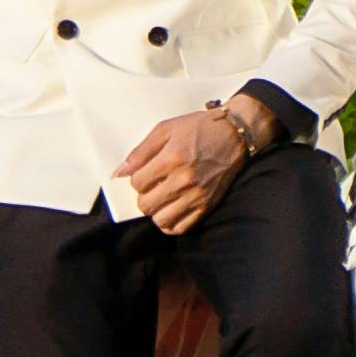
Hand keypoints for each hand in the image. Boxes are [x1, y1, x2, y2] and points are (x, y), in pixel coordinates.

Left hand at [116, 100, 248, 228]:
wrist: (235, 134)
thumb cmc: (201, 128)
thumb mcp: (166, 129)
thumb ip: (141, 151)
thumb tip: (120, 172)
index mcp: (172, 158)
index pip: (137, 183)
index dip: (135, 179)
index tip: (143, 174)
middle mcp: (184, 180)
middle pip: (146, 205)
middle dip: (143, 196)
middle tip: (151, 187)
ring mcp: (197, 196)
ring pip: (161, 220)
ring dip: (156, 211)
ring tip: (161, 199)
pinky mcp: (207, 206)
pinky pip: (181, 227)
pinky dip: (171, 223)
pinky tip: (171, 210)